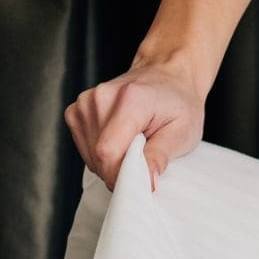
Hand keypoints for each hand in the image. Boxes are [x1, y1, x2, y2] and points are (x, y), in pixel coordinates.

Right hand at [65, 56, 205, 189]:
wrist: (165, 76)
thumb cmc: (177, 103)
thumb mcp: (182, 132)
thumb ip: (160, 156)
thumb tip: (146, 182)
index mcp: (130, 99)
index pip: (108, 152)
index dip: (120, 176)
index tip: (139, 183)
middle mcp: (102, 97)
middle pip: (98, 156)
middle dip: (119, 170)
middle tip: (143, 159)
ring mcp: (85, 102)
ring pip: (90, 155)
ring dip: (110, 162)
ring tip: (133, 145)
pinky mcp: (76, 110)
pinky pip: (85, 147)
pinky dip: (101, 153)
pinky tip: (120, 140)